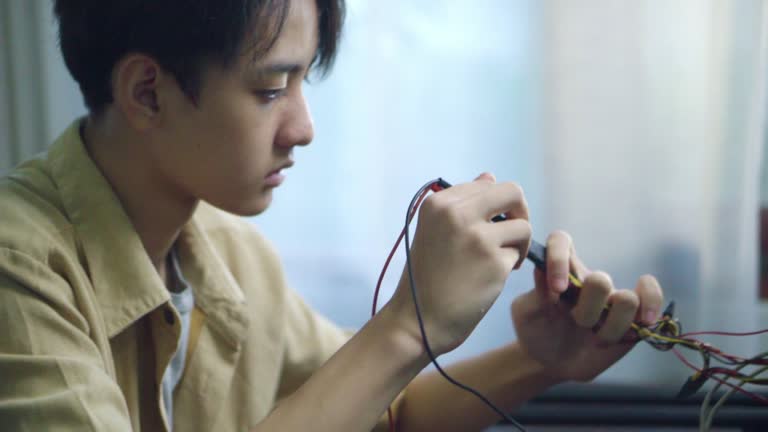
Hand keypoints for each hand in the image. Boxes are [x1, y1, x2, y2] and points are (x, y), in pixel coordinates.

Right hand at [387, 173, 531, 355]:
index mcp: (439, 203)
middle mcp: (457, 213)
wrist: (418, 320)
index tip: (487, 226)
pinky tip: (489, 279)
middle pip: (513, 193)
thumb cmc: (427, 276)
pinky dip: (509, 266)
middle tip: (512, 234)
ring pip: (523, 225)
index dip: (494, 206)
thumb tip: (489, 176)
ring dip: (517, 244)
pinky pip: (518, 254)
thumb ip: (462, 203)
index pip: (486, 185)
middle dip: (519, 212)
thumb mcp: (435, 231)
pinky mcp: (494, 262)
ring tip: (498, 261)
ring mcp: (477, 237)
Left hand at [511, 231, 663, 381]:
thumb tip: (545, 271)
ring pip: (628, 299)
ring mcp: (611, 298)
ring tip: (595, 338)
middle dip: (587, 311)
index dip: (559, 259)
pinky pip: (652, 298)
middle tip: (576, 323)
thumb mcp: (526, 312)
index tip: (557, 289)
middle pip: (599, 280)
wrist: (548, 361)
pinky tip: (644, 321)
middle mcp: (587, 279)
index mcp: (560, 270)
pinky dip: (651, 306)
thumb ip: (534, 294)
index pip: (561, 241)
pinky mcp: (632, 317)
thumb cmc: (534, 330)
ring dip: (610, 327)